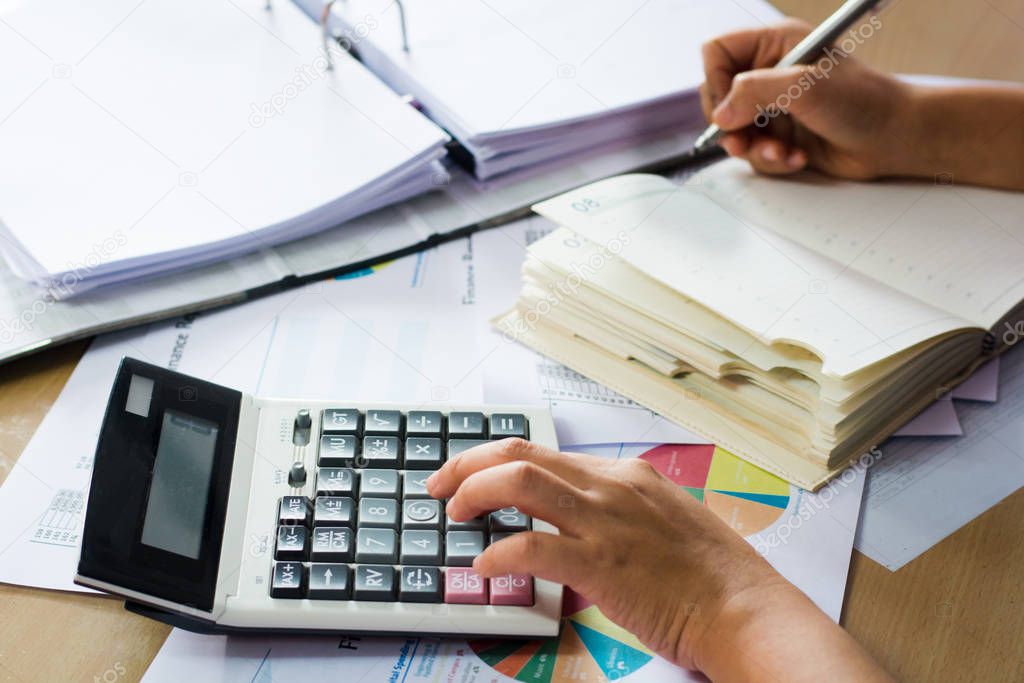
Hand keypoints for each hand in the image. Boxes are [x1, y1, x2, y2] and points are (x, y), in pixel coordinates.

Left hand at [426, 438, 785, 668]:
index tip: (470, 474)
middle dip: (469, 463)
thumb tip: (575, 523)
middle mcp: (611, 487)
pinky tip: (484, 565)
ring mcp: (606, 521)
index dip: (495, 461)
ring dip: (475, 492)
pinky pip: (532, 545)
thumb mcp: (663, 522)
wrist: (745, 607)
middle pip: (522, 454)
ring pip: (521, 483)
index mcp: (625, 475)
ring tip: (455, 512)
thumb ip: (618, 514)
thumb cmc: (711, 575)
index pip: (544, 452)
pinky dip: (498, 552)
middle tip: (442, 485)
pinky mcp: (602, 563)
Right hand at [699, 19, 914, 179]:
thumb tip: (721, 115)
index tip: (729, 107)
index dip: (715, 80)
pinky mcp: (781, 135)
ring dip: (754, 149)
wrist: (895, 137)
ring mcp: (774, 106)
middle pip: (718, 96)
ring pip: (734, 131)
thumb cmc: (863, 101)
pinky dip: (771, 160)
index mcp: (775, 44)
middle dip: (731, 125)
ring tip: (781, 153)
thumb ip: (754, 92)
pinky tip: (796, 158)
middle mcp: (770, 72)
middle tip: (743, 141)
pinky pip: (754, 152)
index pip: (718, 52)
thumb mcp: (804, 87)